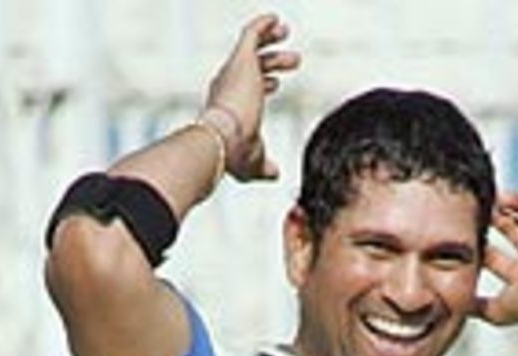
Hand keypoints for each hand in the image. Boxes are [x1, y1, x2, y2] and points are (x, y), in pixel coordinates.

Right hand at [202, 13, 300, 182]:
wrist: (223, 140)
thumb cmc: (233, 155)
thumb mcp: (254, 162)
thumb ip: (264, 165)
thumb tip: (274, 174)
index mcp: (229, 107)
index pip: (247, 90)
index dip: (263, 85)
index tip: (276, 84)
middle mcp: (228, 85)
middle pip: (253, 67)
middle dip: (274, 62)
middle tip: (293, 61)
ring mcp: (234, 70)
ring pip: (253, 47)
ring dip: (271, 41)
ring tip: (286, 34)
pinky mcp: (242, 59)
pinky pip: (252, 33)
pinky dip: (263, 25)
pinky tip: (275, 20)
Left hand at [476, 190, 517, 330]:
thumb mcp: (498, 311)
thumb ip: (477, 308)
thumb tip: (458, 307)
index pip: (496, 256)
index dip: (481, 242)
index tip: (467, 232)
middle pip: (511, 231)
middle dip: (495, 219)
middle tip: (481, 208)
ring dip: (513, 205)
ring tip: (497, 198)